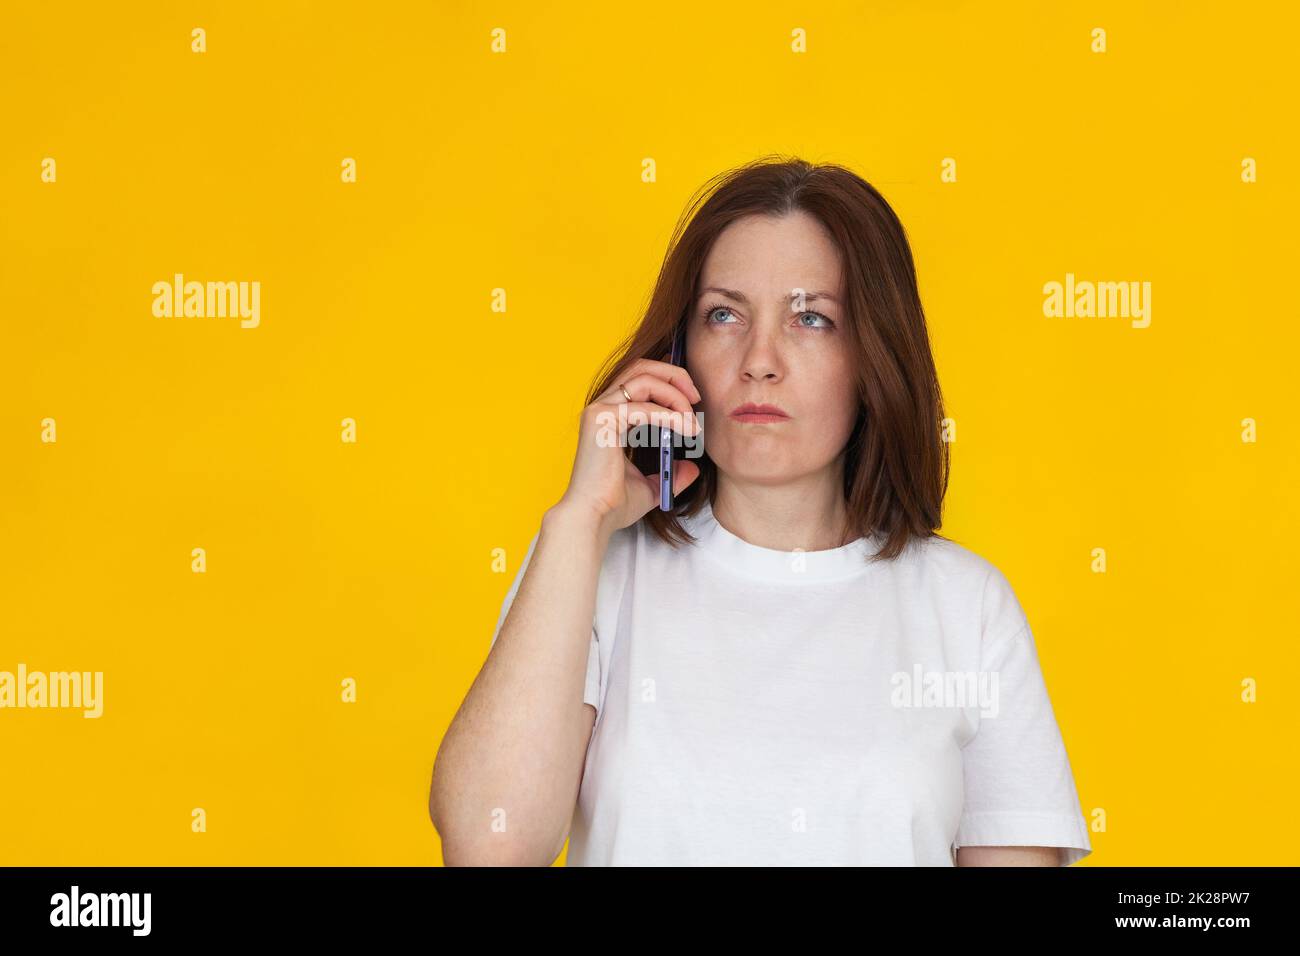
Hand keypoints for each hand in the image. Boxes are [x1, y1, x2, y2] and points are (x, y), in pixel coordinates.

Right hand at [555, 357, 702, 535]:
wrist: (595, 518)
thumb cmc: (614, 504)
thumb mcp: (652, 486)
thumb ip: (672, 473)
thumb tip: (693, 467)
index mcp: (610, 417)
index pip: (639, 379)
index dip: (669, 381)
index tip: (692, 400)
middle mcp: (602, 408)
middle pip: (641, 367)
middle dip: (674, 375)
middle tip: (696, 397)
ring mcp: (599, 411)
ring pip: (644, 379)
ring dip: (675, 395)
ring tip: (692, 420)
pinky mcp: (602, 420)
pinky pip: (644, 407)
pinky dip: (670, 415)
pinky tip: (685, 429)